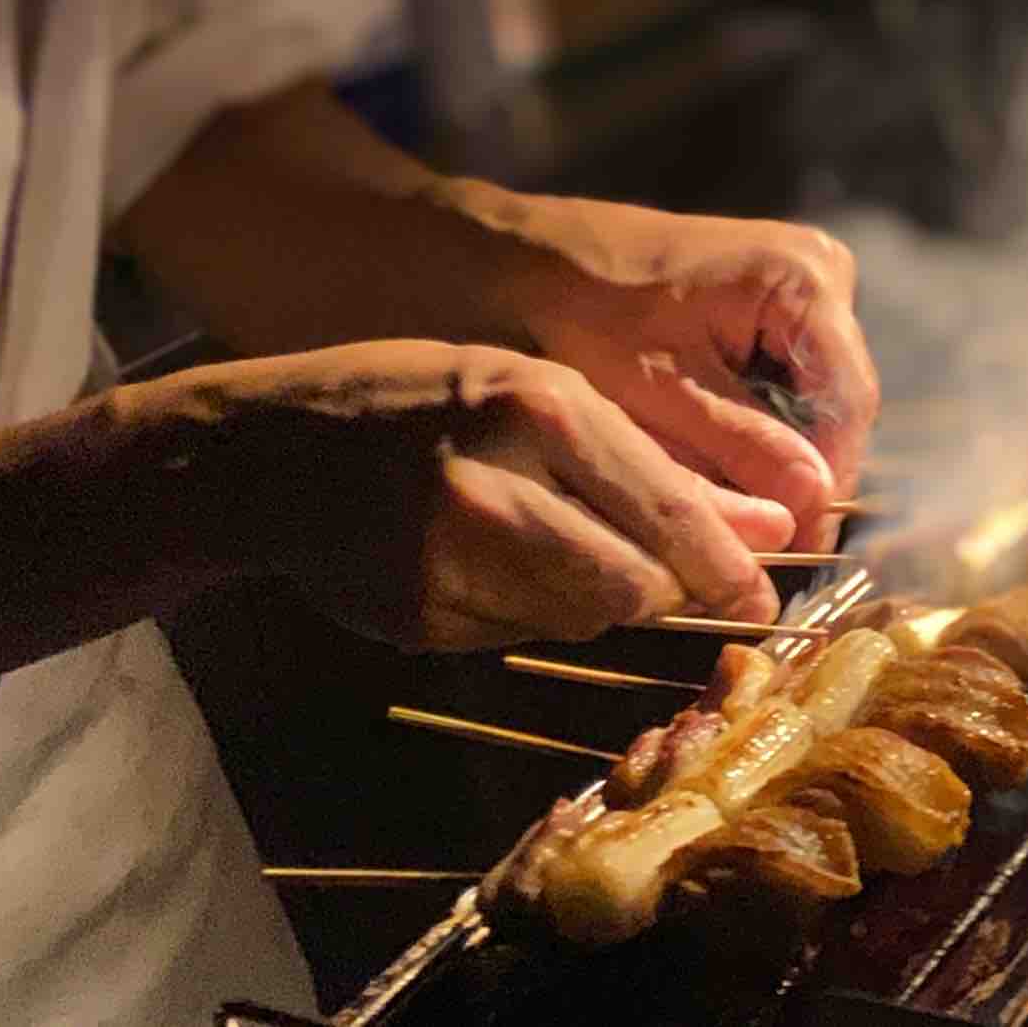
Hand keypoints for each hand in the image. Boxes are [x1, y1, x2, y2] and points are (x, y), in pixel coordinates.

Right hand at [126, 339, 790, 649]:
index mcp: (533, 405)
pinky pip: (514, 635)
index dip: (727, 562)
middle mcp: (491, 484)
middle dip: (664, 593)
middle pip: (631, 588)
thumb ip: (645, 461)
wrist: (260, 452)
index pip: (665, 510)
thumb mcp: (531, 392)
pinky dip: (526, 613)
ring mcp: (444, 559)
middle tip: (671, 580)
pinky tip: (486, 564)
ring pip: (578, 620)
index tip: (762, 590)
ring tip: (559, 548)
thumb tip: (768, 525)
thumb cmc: (417, 403)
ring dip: (597, 602)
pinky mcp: (414, 617)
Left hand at [438, 186, 879, 551]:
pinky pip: (783, 384)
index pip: (845, 403)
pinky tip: (724, 477)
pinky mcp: (773, 305)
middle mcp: (821, 273)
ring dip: (778, 461)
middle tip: (764, 555)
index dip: (827, 488)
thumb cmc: (576, 314)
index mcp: (804, 279)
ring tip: (741, 528)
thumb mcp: (659, 393)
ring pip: (810, 401)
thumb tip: (815, 505)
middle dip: (800, 478)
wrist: (512, 261)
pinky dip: (756, 432)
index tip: (798, 555)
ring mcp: (800, 285)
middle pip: (835, 403)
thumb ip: (743, 447)